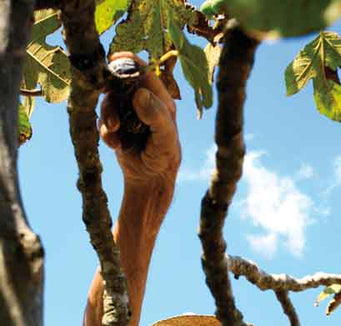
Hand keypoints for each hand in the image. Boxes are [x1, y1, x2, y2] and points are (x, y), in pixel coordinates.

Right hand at [99, 52, 180, 186]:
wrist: (150, 178)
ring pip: (108, 102)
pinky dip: (106, 133)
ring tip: (114, 131)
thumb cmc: (164, 155)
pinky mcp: (115, 127)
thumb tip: (139, 94)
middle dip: (111, 92)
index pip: (143, 72)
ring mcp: (127, 114)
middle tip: (105, 94)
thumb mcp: (166, 136)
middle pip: (119, 84)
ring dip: (108, 115)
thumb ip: (156, 115)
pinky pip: (103, 122)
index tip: (114, 60)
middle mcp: (141, 102)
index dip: (129, 62)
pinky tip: (115, 145)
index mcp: (158, 98)